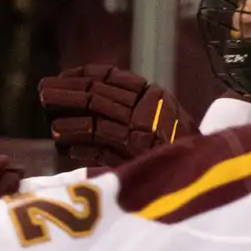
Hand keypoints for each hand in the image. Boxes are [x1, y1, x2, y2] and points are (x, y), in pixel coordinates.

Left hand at [39, 64, 193, 166]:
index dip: (83, 75)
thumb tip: (90, 110)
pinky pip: (102, 141)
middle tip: (42, 91)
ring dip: (69, 114)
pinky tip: (63, 143)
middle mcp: (147, 106)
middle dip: (68, 91)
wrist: (207, 176)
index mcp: (153, 95)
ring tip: (47, 115)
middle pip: (99, 93)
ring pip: (97, 113)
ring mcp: (142, 127)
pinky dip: (81, 140)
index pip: (111, 76)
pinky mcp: (137, 150)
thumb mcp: (160, 124)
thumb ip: (130, 113)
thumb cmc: (181, 152)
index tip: (63, 76)